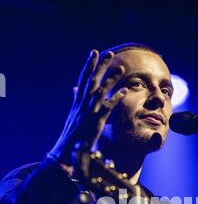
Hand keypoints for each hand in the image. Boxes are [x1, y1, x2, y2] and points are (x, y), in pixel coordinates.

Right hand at [48, 49, 126, 165]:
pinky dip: (116, 98)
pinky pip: (107, 107)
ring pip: (100, 91)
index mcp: (77, 102)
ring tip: (121, 69)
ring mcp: (88, 112)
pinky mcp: (95, 122)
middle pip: (91, 80)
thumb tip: (74, 88)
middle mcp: (82, 104)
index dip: (89, 65)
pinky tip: (125, 91)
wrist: (67, 151)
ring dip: (110, 79)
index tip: (94, 52)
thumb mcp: (74, 114)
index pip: (83, 79)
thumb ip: (76, 99)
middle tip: (109, 53)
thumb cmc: (72, 134)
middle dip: (100, 66)